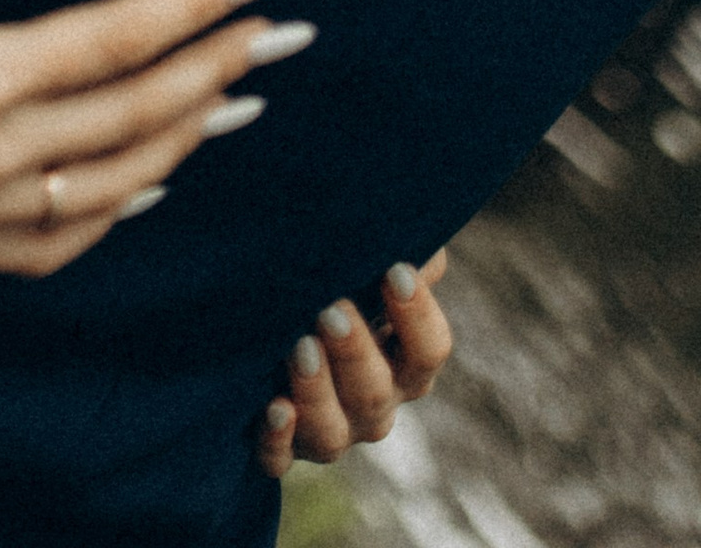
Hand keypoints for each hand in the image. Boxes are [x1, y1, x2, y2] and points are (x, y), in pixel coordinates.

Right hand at [0, 0, 311, 273]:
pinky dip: (122, 205)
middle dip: (219, 65)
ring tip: (243, 95)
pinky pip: (66, 241)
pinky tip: (151, 176)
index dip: (197, 3)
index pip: (121, 38)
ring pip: (117, 182)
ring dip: (189, 134)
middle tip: (282, 28)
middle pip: (138, 112)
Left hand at [255, 256, 453, 474]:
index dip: (417, 316)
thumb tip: (419, 239)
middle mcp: (372, 407)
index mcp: (403, 365)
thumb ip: (399, 250)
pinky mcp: (281, 449)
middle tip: (332, 309)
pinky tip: (273, 408)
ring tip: (298, 346)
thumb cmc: (335, 291)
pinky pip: (279, 460)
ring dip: (316, 391)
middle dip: (355, 352)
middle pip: (376, 393)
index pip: (429, 351)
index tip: (395, 271)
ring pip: (331, 434)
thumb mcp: (368, 271)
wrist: (271, 332)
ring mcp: (328, 433)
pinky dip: (277, 439)